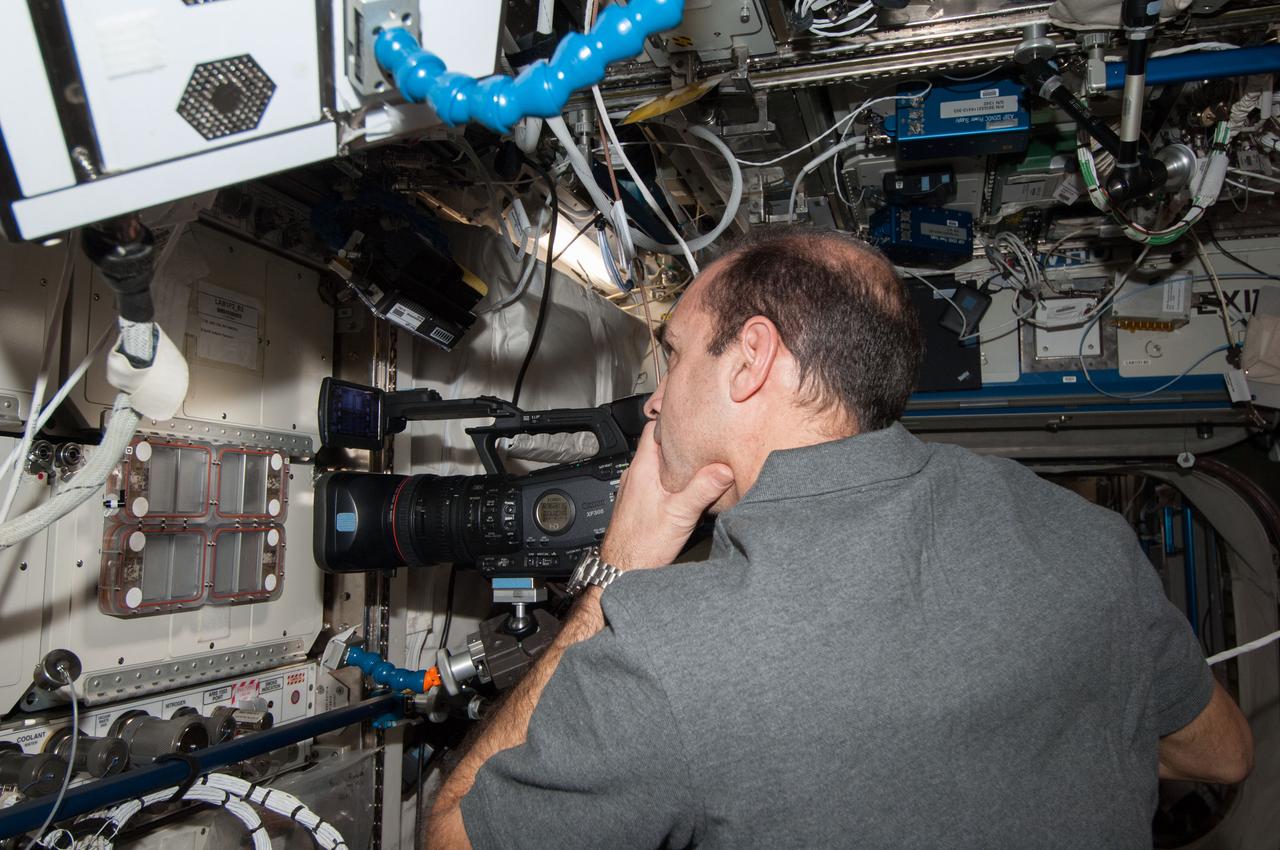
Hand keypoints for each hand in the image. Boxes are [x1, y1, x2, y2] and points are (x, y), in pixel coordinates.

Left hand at [601, 422, 733, 570]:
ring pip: (655, 464)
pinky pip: (654, 481)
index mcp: (641, 470)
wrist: (621, 571)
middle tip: (701, 436)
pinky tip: (683, 489)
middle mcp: (634, 476)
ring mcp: (634, 490)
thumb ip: (702, 490)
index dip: (672, 417)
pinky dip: (669, 478)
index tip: (690, 413)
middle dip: (678, 440)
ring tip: (696, 459)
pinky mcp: (637, 504)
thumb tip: (724, 469)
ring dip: (674, 460)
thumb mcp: (679, 516)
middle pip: (656, 445)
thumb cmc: (642, 546)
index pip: (652, 428)